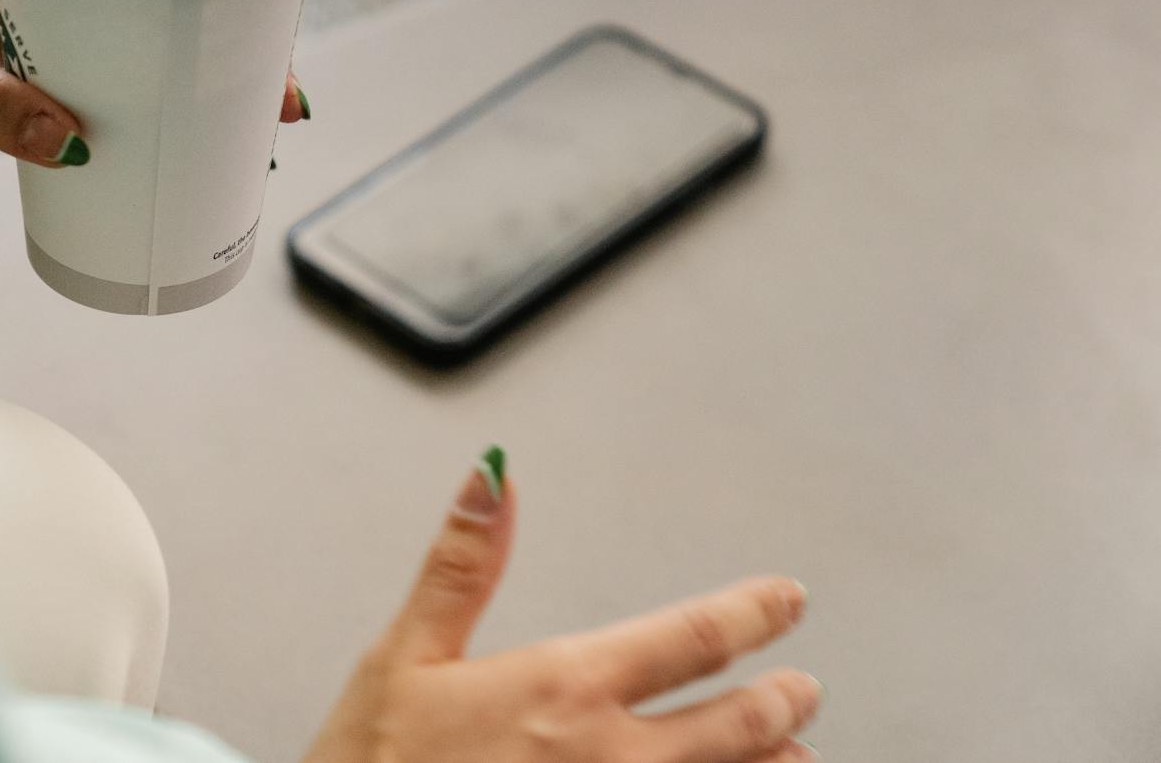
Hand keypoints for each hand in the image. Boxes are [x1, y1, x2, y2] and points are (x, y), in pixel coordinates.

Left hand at [0, 0, 309, 165]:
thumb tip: (77, 146)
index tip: (278, 30)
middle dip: (227, 26)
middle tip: (279, 95)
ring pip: (133, 8)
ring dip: (186, 55)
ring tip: (241, 119)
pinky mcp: (8, 19)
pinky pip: (95, 41)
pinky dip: (135, 75)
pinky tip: (162, 124)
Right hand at [303, 450, 821, 762]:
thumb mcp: (404, 655)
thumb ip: (463, 564)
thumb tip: (494, 474)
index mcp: (563, 686)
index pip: (693, 637)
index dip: (753, 614)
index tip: (786, 600)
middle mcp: (608, 757)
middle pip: (738, 726)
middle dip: (781, 702)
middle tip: (805, 688)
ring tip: (800, 756)